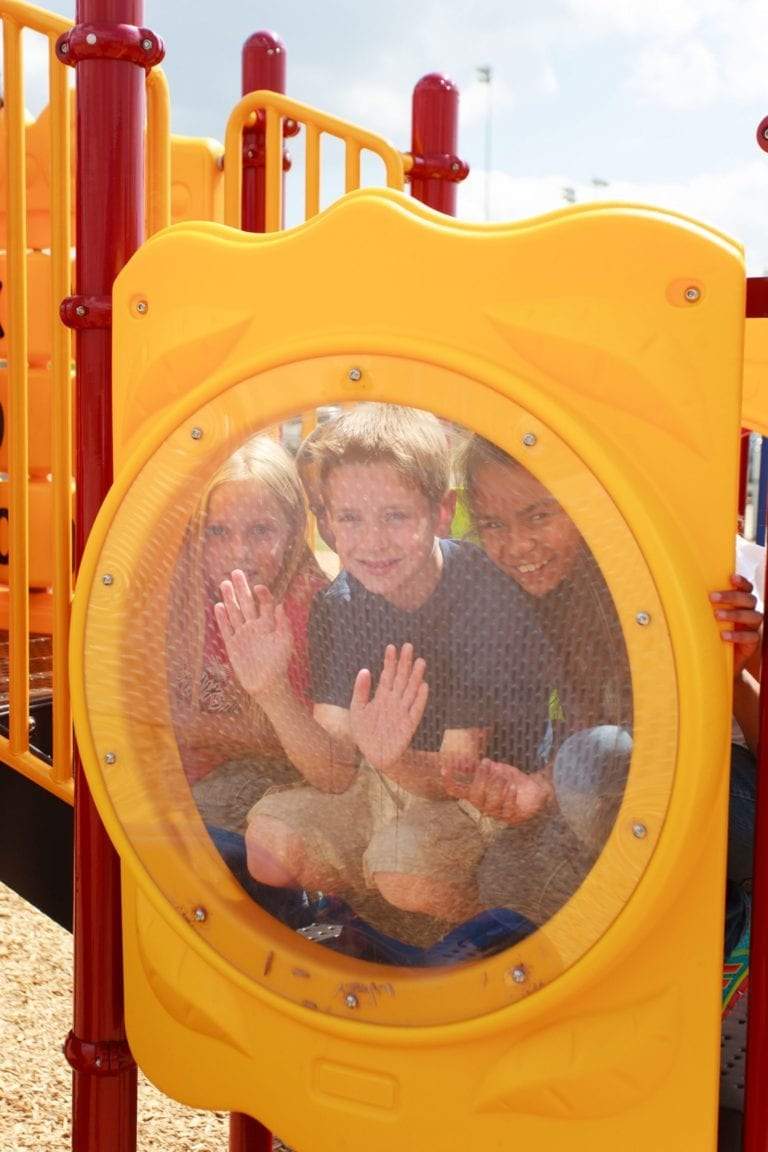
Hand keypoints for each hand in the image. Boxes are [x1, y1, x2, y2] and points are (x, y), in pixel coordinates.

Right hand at [214, 570, 292, 698]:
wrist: (266, 684)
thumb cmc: (279, 663)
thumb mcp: (285, 642)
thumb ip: (283, 623)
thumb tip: (280, 604)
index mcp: (268, 624)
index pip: (265, 604)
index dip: (262, 595)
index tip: (259, 587)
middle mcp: (254, 626)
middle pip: (246, 603)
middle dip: (241, 588)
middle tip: (236, 572)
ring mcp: (242, 634)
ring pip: (235, 612)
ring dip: (229, 599)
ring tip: (224, 584)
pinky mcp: (232, 645)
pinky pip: (226, 629)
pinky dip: (222, 618)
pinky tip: (218, 606)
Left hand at [349, 643, 428, 771]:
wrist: (372, 755)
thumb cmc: (364, 733)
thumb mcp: (358, 709)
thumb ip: (361, 691)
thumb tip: (365, 669)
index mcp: (382, 697)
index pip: (388, 675)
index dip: (389, 661)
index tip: (391, 647)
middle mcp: (394, 701)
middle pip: (401, 679)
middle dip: (404, 663)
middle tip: (408, 646)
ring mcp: (402, 712)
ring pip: (410, 691)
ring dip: (415, 677)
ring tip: (420, 661)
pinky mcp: (409, 725)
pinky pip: (416, 710)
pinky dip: (420, 699)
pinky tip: (423, 686)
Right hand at [442, 758, 553, 825]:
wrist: (534, 789)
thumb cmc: (511, 778)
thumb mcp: (496, 769)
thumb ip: (484, 767)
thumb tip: (468, 760)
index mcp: (476, 793)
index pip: (458, 790)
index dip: (450, 781)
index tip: (444, 769)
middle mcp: (483, 805)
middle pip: (475, 796)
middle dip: (480, 779)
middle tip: (486, 763)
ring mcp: (497, 813)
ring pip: (490, 803)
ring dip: (496, 787)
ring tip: (503, 776)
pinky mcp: (511, 817)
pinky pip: (507, 809)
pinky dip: (509, 797)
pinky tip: (513, 787)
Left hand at [710, 574, 761, 677]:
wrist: (719, 660)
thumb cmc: (712, 634)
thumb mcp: (708, 619)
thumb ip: (704, 607)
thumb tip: (682, 596)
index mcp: (741, 603)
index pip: (746, 589)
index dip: (741, 582)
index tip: (731, 578)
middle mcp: (749, 612)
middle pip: (749, 600)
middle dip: (731, 596)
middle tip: (712, 597)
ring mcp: (753, 627)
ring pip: (753, 616)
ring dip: (734, 614)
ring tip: (717, 616)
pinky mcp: (753, 643)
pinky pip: (751, 637)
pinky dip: (738, 635)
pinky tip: (724, 636)